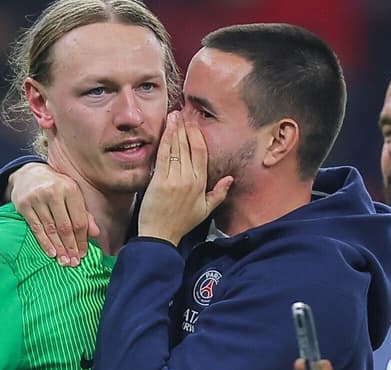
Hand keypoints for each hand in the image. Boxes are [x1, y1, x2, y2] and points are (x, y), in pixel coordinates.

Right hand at [8, 162, 98, 266]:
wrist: (29, 174)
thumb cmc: (56, 187)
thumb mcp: (72, 195)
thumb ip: (85, 214)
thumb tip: (96, 233)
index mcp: (70, 189)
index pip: (79, 220)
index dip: (82, 239)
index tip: (83, 254)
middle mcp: (54, 192)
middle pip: (65, 226)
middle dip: (71, 247)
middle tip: (74, 263)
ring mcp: (37, 198)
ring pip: (50, 229)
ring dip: (58, 248)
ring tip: (64, 262)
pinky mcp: (24, 205)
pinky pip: (36, 228)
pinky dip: (44, 242)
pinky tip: (51, 253)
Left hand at [137, 111, 232, 245]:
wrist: (160, 235)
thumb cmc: (181, 223)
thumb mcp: (205, 210)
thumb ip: (219, 193)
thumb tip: (230, 179)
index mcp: (201, 184)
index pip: (202, 152)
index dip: (197, 135)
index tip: (193, 123)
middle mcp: (190, 179)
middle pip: (189, 147)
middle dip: (185, 127)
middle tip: (182, 112)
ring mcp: (175, 179)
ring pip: (177, 148)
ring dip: (175, 129)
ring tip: (174, 114)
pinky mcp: (160, 181)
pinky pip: (164, 156)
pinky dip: (165, 141)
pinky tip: (165, 129)